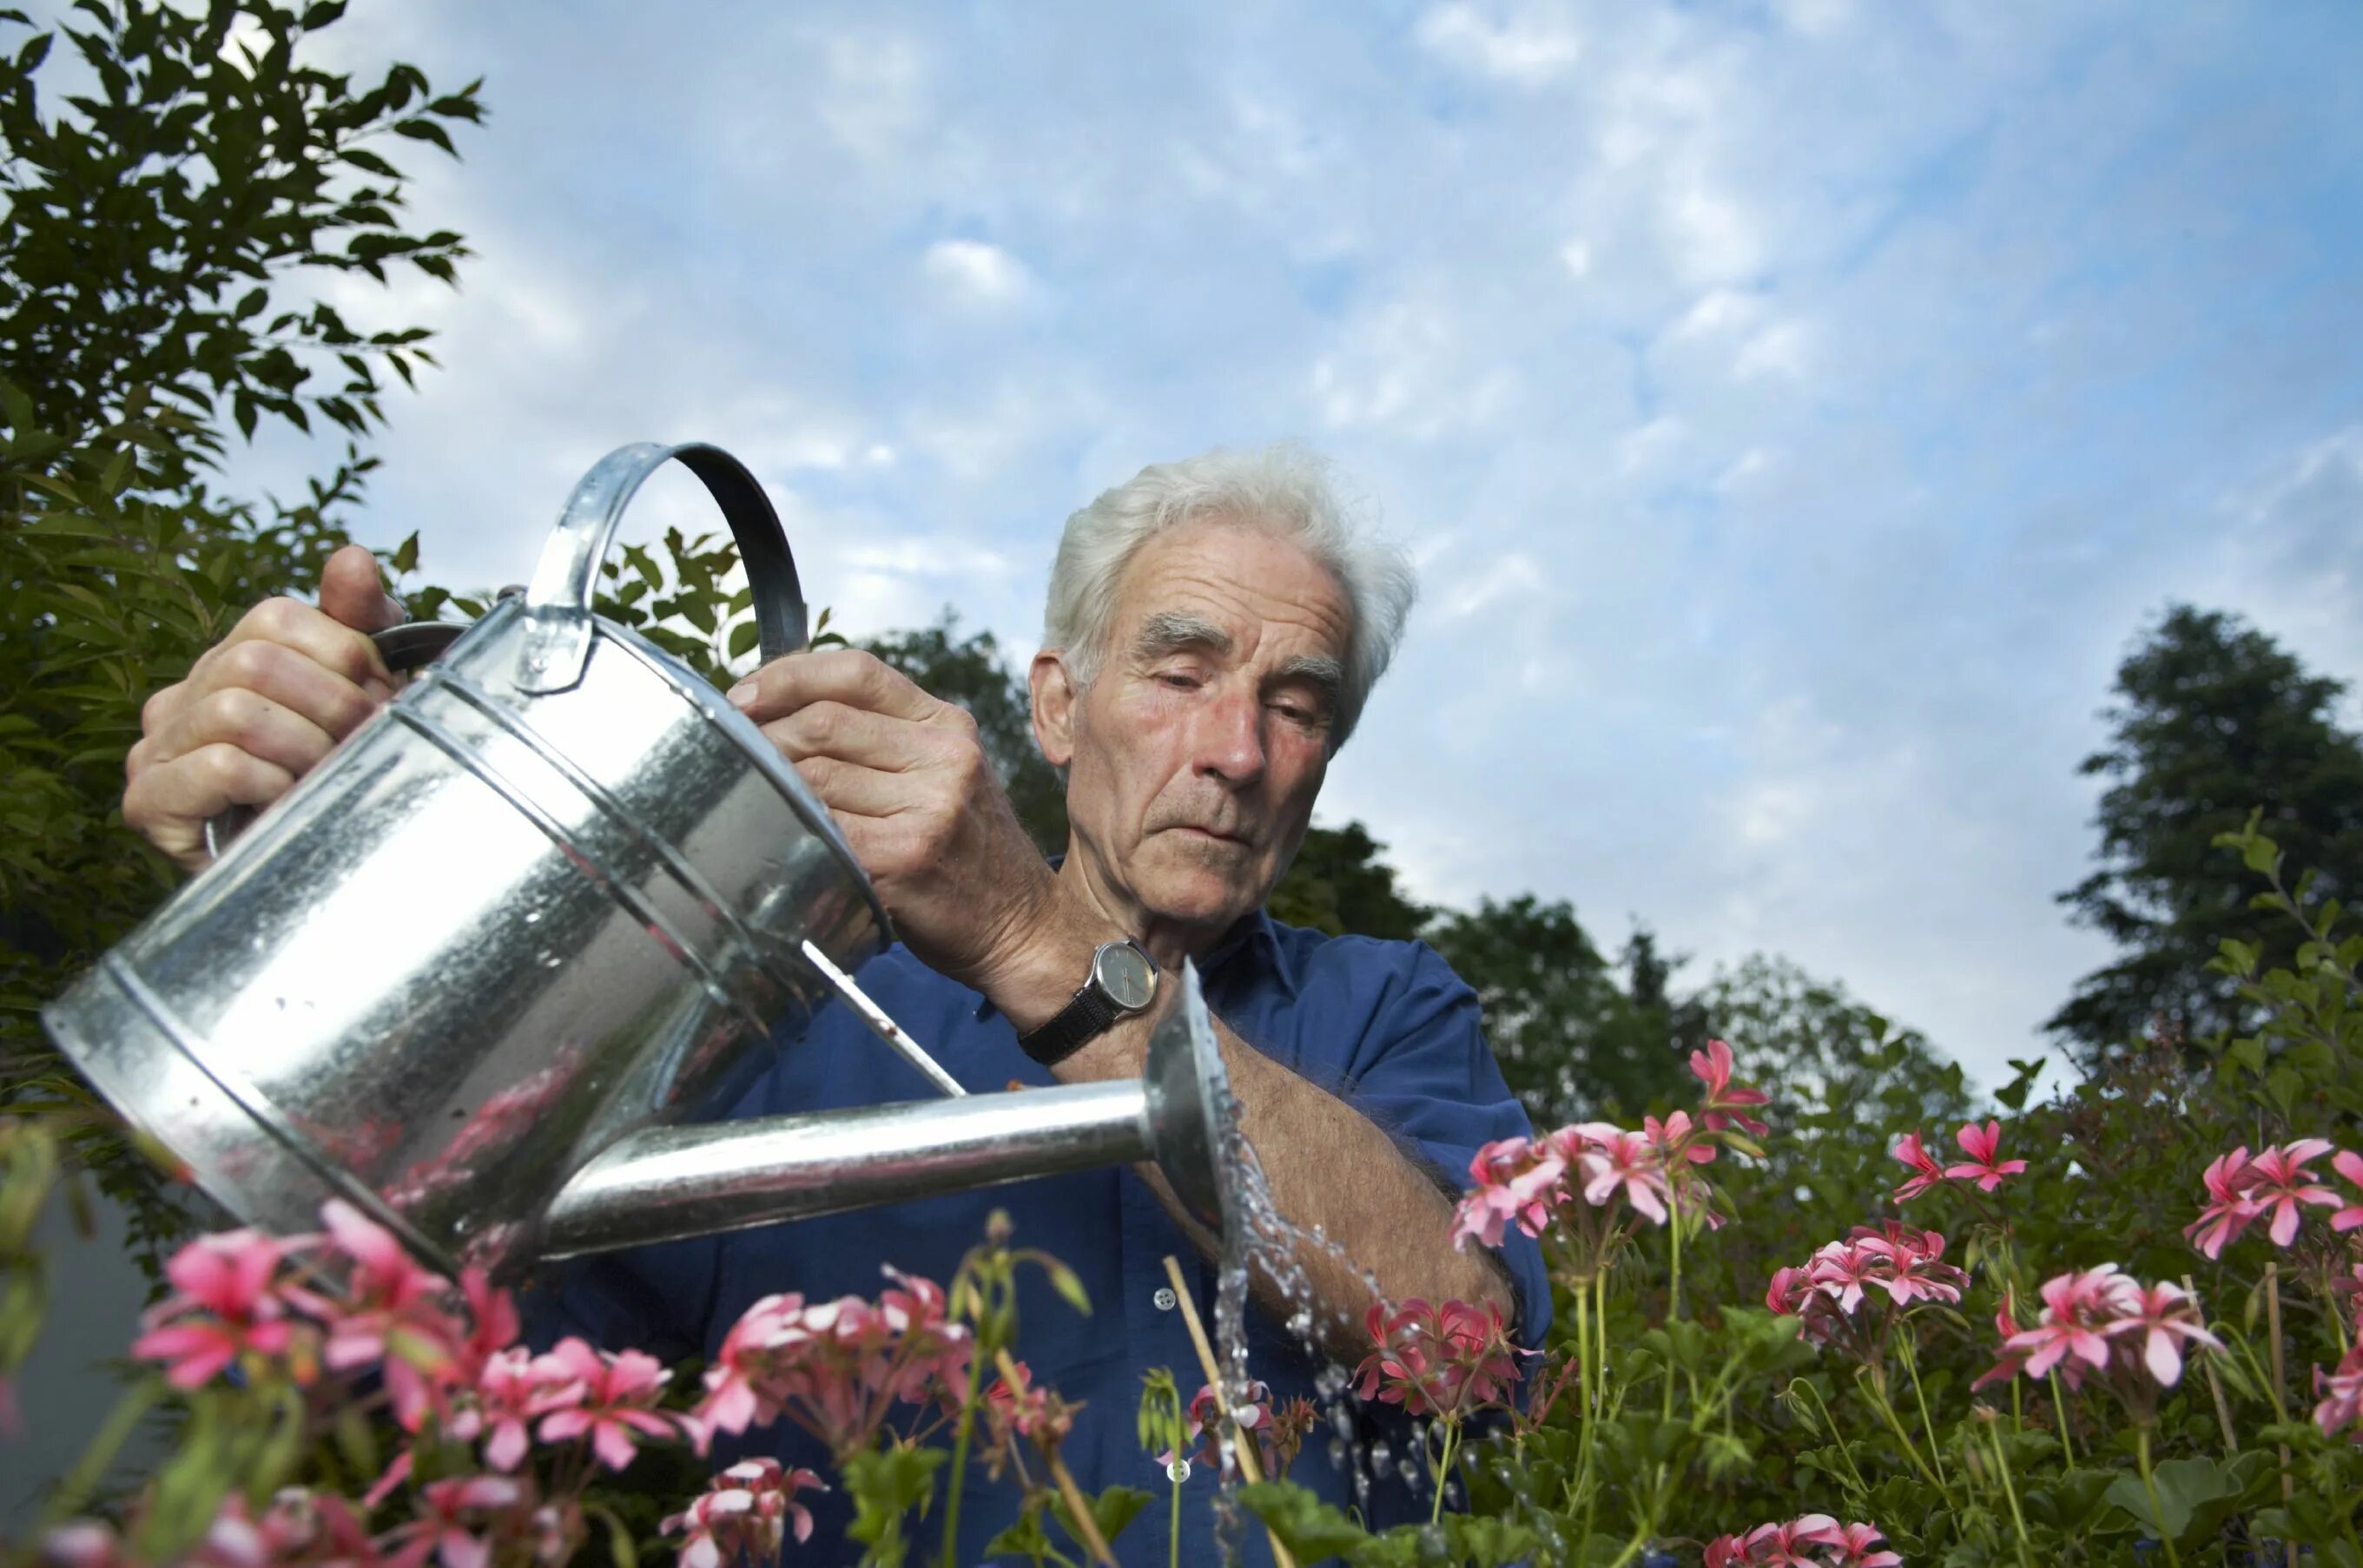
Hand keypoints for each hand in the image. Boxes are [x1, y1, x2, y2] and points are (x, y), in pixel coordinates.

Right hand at [124, 544, 406, 870]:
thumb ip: (356, 625)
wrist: (310, 880)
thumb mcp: (360, 696)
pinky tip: (290, 801)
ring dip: (308, 747)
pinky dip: (274, 781)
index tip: (382, 698)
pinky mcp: (150, 801)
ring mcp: (156, 748)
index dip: (346, 654)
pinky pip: (220, 764)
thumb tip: (351, 558)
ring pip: (239, 710)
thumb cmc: (332, 782)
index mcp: (226, 662)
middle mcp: (180, 697)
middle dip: (335, 704)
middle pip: (257, 660)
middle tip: (365, 744)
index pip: (278, 617)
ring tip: (329, 777)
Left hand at [729, 647, 1057, 994]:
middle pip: (824, 723)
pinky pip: (823, 829)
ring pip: (815, 776)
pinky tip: (775, 841)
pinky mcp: (907, 856)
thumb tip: (778, 715)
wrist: (1022, 928)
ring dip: (767, 789)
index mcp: (948, 726)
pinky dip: (787, 832)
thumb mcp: (945, 777)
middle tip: (731, 761)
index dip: (788, 676)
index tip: (742, 697)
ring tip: (748, 803)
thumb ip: (883, 740)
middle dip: (762, 738)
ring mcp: (930, 806)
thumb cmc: (965, 855)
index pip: (857, 671)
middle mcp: (945, 757)